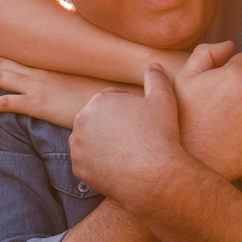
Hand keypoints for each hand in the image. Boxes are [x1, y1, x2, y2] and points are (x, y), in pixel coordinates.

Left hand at [0, 54, 133, 128]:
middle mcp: (41, 72)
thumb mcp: (93, 70)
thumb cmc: (106, 85)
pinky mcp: (39, 104)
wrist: (114, 95)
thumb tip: (83, 61)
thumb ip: (82, 64)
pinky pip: (7, 103)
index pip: (20, 54)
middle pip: (4, 62)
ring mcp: (38, 87)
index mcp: (51, 63)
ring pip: (0, 79)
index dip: (1, 53)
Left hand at [68, 64, 183, 203]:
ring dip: (104, 142)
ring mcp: (77, 146)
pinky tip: (118, 164)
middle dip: (114, 123)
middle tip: (135, 135)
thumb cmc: (160, 135)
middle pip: (99, 118)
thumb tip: (154, 65)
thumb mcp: (163, 99)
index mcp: (99, 100)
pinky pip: (88, 161)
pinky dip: (99, 162)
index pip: (111, 99)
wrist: (155, 176)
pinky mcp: (78, 169)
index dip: (128, 107)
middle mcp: (81, 120)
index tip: (141, 119)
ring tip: (126, 150)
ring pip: (91, 139)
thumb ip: (156, 78)